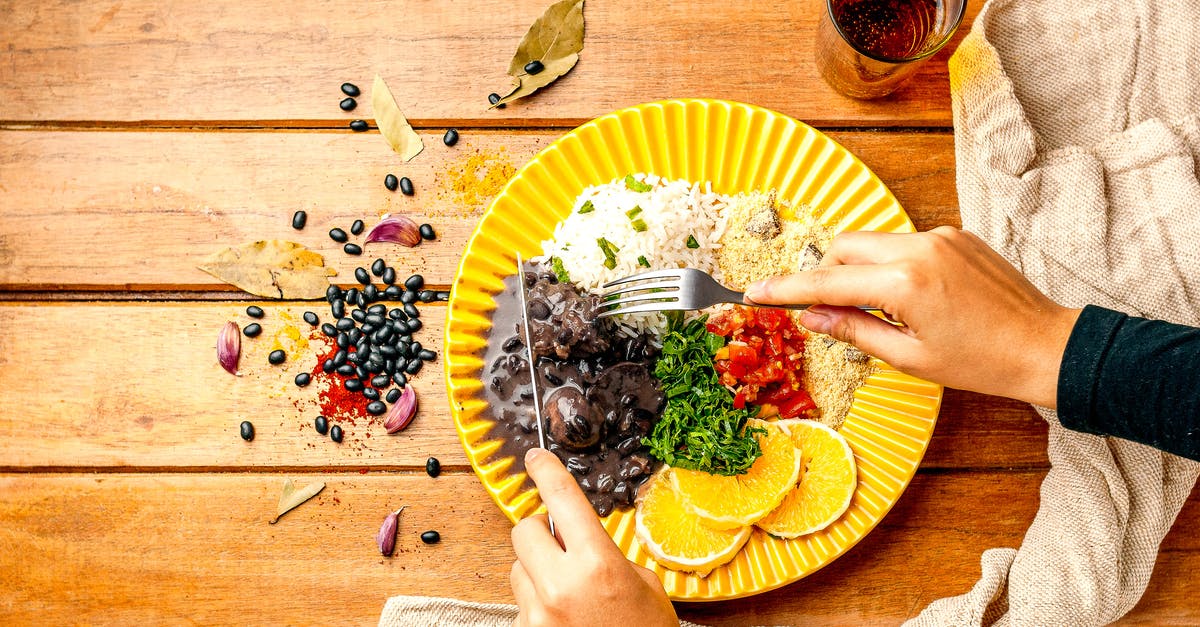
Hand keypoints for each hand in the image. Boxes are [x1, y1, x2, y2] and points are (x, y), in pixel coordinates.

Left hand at [510, 447, 676, 626]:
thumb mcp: (645, 587)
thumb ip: (609, 556)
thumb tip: (580, 542)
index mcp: (598, 564)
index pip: (563, 500)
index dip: (547, 472)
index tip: (536, 457)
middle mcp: (560, 585)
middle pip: (524, 531)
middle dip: (540, 533)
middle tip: (561, 546)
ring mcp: (538, 614)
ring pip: (517, 569)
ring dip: (537, 572)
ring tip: (569, 595)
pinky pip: (521, 604)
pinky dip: (538, 605)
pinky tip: (564, 619)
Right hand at [744, 227, 1080, 406]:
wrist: (1046, 345)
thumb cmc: (982, 361)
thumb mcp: (911, 357)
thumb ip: (855, 330)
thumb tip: (813, 316)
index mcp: (904, 283)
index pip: (828, 282)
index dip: (788, 289)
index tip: (756, 292)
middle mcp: (919, 247)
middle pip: (844, 247)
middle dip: (827, 274)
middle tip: (830, 309)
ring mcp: (940, 236)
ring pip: (874, 243)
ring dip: (861, 270)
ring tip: (880, 309)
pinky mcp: (957, 235)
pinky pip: (905, 243)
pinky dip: (892, 265)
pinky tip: (913, 298)